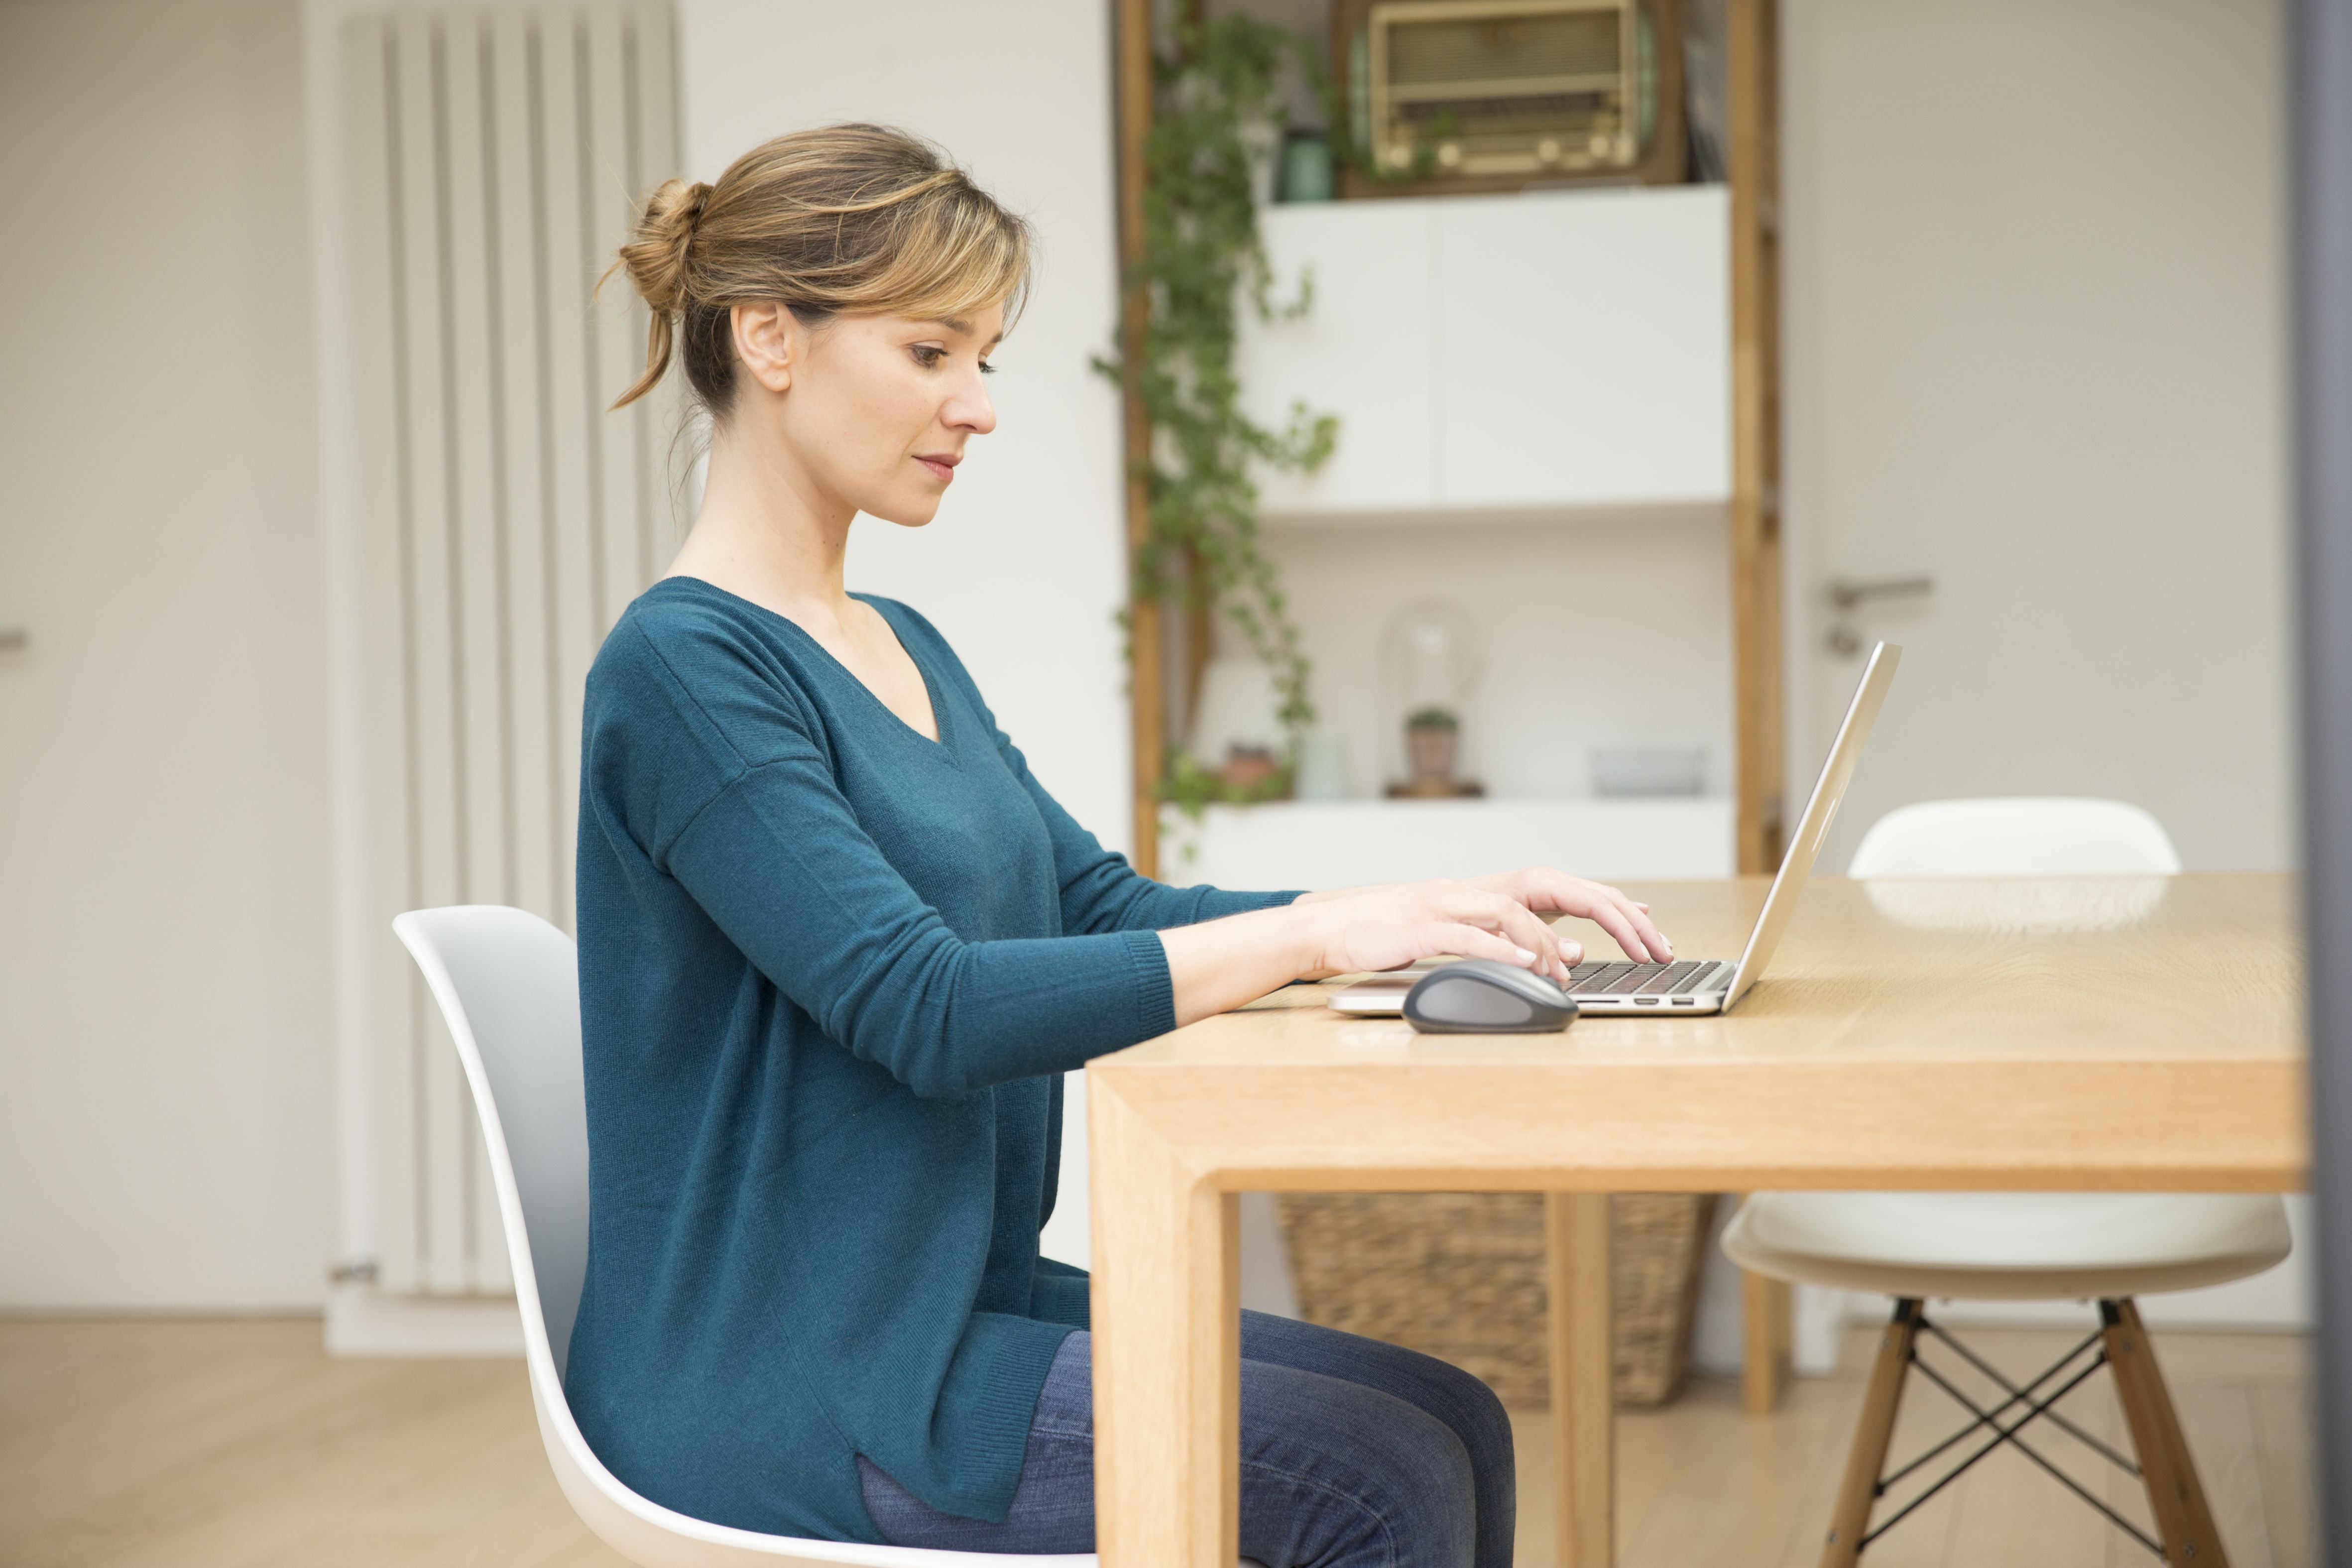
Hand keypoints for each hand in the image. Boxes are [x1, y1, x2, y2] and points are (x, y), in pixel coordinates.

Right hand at [1295, 879, 1587, 983]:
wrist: (1325, 929)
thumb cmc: (1370, 936)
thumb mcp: (1422, 935)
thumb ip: (1455, 941)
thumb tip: (1489, 960)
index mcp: (1451, 895)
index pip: (1512, 905)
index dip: (1544, 930)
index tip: (1564, 958)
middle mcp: (1449, 894)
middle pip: (1516, 907)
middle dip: (1548, 940)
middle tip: (1566, 971)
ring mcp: (1435, 908)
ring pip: (1502, 914)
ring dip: (1534, 943)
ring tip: (1550, 971)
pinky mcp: (1419, 928)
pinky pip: (1469, 936)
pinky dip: (1500, 949)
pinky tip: (1520, 962)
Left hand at [1455, 867, 1670, 964]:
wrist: (1423, 907)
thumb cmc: (1454, 917)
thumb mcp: (1492, 932)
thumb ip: (1534, 942)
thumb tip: (1574, 954)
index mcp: (1539, 884)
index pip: (1598, 904)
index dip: (1626, 929)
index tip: (1645, 953)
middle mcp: (1546, 882)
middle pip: (1608, 900)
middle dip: (1640, 927)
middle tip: (1665, 954)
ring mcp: (1548, 889)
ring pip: (1603, 899)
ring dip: (1634, 921)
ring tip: (1658, 942)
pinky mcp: (1546, 899)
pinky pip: (1590, 902)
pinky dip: (1616, 911)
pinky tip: (1634, 913)